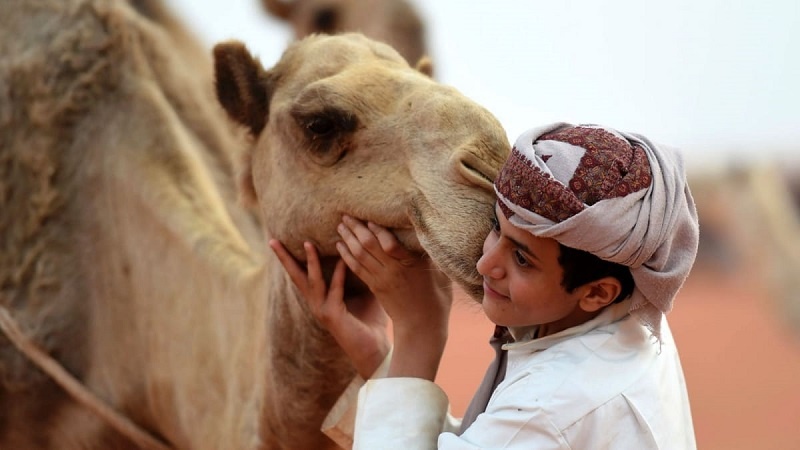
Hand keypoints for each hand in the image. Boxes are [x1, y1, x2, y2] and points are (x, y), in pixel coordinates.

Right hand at [269, 239, 389, 378]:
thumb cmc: (371, 321)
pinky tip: (343, 260)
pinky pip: (335, 290)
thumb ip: (359, 272)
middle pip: (296, 276)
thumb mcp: (364, 291)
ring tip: (307, 243)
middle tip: (273, 240)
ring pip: (312, 281)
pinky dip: (339, 275)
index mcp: (321, 298)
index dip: (292, 258)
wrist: (376, 349)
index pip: (303, 274)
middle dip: (285, 258)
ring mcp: (323, 310)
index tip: (281, 240)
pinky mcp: (333, 316)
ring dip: (311, 261)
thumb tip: (364, 248)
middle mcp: (317, 303)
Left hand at [336, 216, 452, 379]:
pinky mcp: (375, 287)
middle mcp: (392, 271)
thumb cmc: (437, 299)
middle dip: (356, 229)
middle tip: (346, 214)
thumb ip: (432, 255)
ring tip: (341, 225)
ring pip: (359, 255)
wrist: (422, 327)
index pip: (389, 243)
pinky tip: (340, 245)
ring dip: (348, 239)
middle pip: (369, 246)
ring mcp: (381, 280)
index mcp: (410, 266)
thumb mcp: (441, 274)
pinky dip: (346, 255)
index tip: (369, 217)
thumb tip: (432, 234)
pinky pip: (357, 268)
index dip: (377, 230)